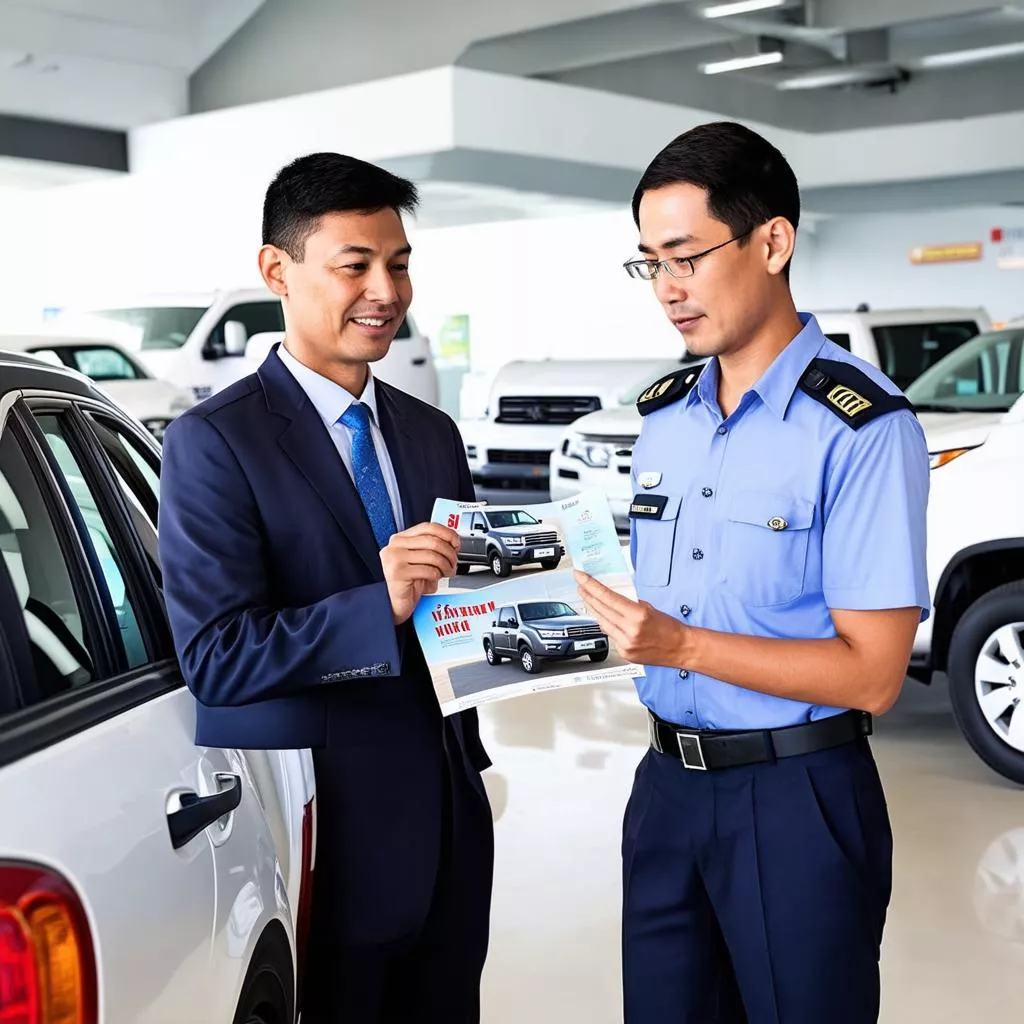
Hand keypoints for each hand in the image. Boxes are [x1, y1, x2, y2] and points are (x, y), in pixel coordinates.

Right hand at [381, 523, 459, 623]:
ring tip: (447, 572)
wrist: (396, 603)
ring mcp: (395, 558)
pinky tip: (434, 579)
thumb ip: (431, 547)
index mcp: (401, 538)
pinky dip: (437, 575)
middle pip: (433, 541)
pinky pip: (428, 571)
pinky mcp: (398, 573)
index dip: (446, 533)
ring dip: (446, 566)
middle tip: (453, 562)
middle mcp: (396, 546)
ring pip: (432, 556)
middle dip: (449, 553)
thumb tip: (453, 541)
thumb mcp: (421, 559)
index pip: (428, 527)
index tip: (456, 543)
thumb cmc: (410, 581)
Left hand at [574, 570, 689, 667]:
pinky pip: (610, 636)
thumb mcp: (649, 608)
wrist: (681, 648)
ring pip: (602, 624)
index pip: (607, 597)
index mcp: (638, 616)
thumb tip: (611, 597)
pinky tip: (607, 620)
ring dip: (595, 611)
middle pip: (600, 610)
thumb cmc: (670, 628)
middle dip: (588, 596)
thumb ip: (629, 603)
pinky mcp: (625, 653)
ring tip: (589, 600)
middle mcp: (630, 631)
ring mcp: (626, 644)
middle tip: (580, 586)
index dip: (590, 585)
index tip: (580, 577)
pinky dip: (607, 626)